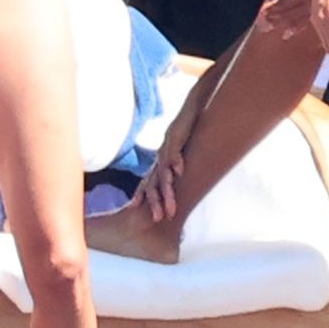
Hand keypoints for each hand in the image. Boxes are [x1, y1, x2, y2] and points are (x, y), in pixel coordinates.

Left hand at [134, 102, 198, 221]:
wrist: (191, 108)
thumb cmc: (188, 133)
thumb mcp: (181, 154)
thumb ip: (179, 169)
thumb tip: (182, 184)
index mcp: (161, 161)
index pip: (148, 181)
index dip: (142, 195)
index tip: (137, 211)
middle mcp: (160, 156)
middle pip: (154, 182)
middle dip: (156, 201)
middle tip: (158, 219)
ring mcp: (166, 147)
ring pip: (164, 171)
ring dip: (166, 188)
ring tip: (170, 204)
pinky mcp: (176, 136)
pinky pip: (174, 151)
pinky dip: (175, 161)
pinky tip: (179, 171)